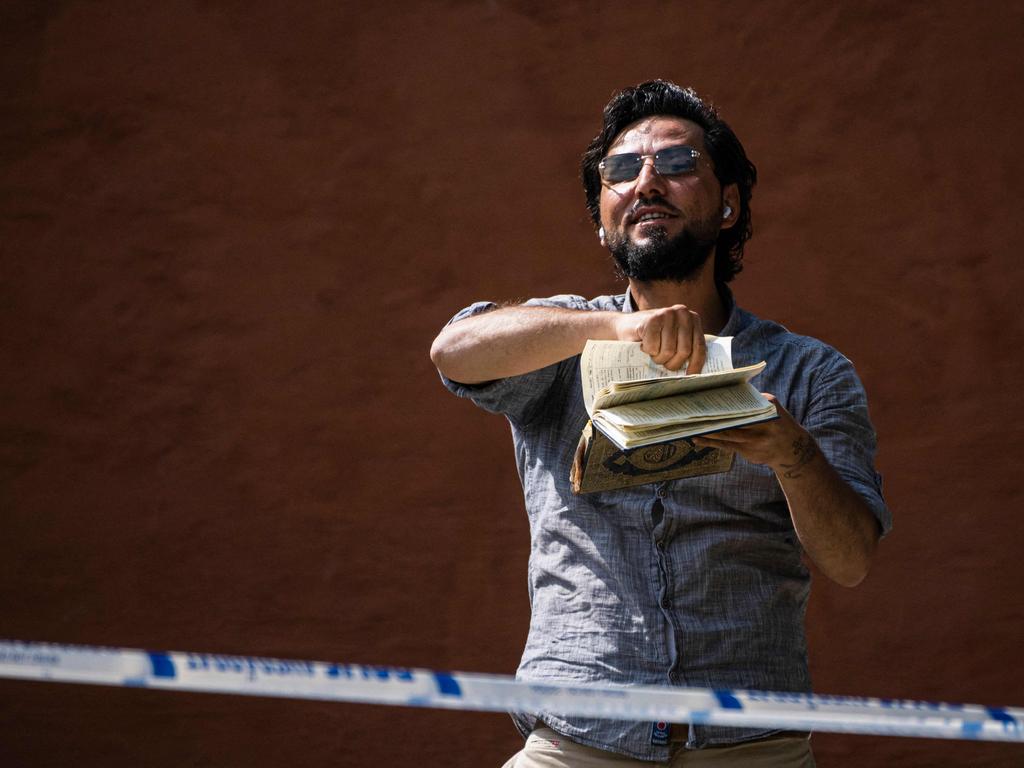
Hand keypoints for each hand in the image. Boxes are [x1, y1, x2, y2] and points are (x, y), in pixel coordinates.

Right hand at [614, 304, 705, 371]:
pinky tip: (644, 344)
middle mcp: (683, 313)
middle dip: (672, 363)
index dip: (695, 364)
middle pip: (684, 351)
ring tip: (653, 352)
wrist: (626, 326)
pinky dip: (647, 350)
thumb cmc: (653, 337)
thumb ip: (687, 347)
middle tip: (662, 362)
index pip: (699, 346)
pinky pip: (653, 347)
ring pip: (668, 351)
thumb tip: (697, 373)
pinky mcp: (652, 319)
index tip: (690, 376)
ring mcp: (667, 314)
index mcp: (693, 319)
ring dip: (658, 358)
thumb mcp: (675, 339)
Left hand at [692, 395, 819, 476]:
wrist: (792, 449)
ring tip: (690, 426)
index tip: (706, 394)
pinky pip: (726, 446)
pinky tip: (697, 439)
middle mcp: (763, 423)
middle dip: (713, 414)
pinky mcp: (749, 452)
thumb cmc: (775, 422)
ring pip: (727, 433)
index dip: (724, 399)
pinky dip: (711, 442)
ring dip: (708, 430)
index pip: (743, 401)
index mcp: (769, 406)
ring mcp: (756, 440)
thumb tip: (722, 393)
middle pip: (733, 417)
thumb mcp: (770, 407)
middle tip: (694, 410)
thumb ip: (752, 400)